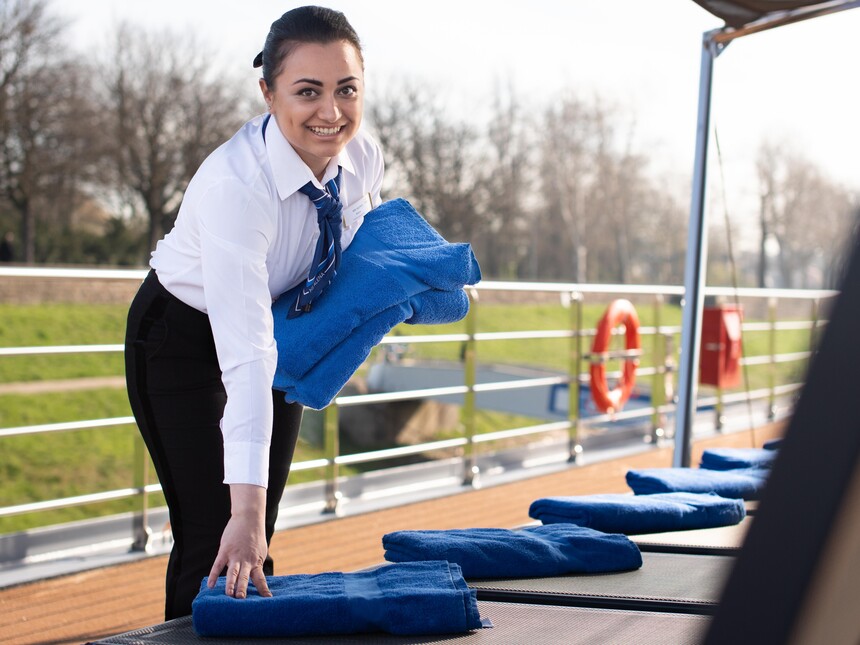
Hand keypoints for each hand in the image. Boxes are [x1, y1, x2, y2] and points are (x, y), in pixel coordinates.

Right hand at [206, 484, 272, 598]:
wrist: (249, 517)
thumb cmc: (255, 535)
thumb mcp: (260, 550)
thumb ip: (256, 563)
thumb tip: (256, 576)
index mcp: (256, 561)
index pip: (260, 578)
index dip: (263, 589)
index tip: (267, 599)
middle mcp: (246, 560)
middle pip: (245, 577)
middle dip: (243, 588)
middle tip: (242, 600)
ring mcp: (235, 555)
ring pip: (232, 572)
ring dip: (230, 583)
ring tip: (229, 595)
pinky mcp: (225, 550)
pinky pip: (218, 565)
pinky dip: (213, 575)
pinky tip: (209, 585)